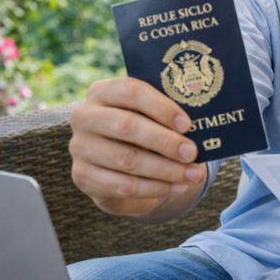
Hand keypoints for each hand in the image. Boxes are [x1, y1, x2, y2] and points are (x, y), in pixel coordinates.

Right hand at [69, 77, 206, 217]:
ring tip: (193, 174)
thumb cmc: (144, 128)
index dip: (161, 107)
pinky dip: (154, 188)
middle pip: (126, 126)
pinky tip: (177, 187)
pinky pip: (122, 186)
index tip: (187, 124)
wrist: (118, 161)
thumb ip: (167, 114)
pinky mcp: (83, 177)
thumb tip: (200, 125)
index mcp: (103, 91)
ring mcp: (80, 148)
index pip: (131, 91)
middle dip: (165, 141)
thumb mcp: (151, 115)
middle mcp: (85, 116)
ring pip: (127, 160)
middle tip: (192, 153)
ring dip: (165, 170)